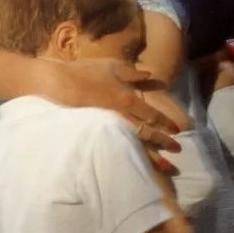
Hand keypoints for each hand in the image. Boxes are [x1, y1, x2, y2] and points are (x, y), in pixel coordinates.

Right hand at [38, 58, 180, 150]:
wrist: (56, 83)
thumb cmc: (83, 72)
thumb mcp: (111, 66)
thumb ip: (131, 73)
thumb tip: (148, 74)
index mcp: (126, 98)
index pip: (150, 113)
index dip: (164, 122)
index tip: (176, 130)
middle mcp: (120, 116)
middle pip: (146, 132)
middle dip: (163, 142)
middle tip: (178, 150)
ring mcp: (107, 126)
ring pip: (133, 144)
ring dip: (151, 156)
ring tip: (165, 166)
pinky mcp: (95, 133)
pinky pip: (117, 146)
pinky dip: (129, 156)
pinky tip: (135, 163)